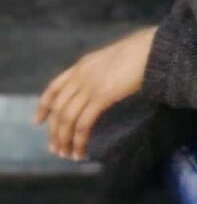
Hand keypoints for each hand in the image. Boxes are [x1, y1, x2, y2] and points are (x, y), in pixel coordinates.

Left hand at [32, 26, 157, 160]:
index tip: (38, 122)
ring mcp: (90, 85)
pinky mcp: (102, 95)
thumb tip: (99, 90)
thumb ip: (100, 73)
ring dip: (65, 140)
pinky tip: (82, 151)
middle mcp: (81, 75)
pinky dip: (79, 140)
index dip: (43, 106)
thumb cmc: (139, 53)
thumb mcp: (111, 60)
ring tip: (68, 155)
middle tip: (56, 149)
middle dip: (54, 132)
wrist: (152, 48)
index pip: (54, 87)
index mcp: (81, 65)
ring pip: (68, 118)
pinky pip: (84, 123)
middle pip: (58, 108)